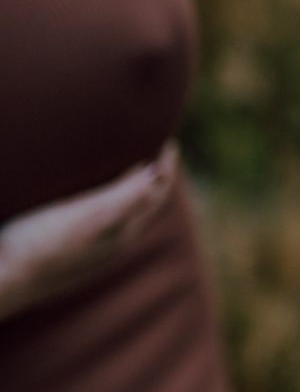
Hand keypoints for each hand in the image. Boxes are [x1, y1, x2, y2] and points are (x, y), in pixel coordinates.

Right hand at [0, 143, 178, 321]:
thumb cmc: (40, 247)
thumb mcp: (86, 218)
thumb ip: (123, 199)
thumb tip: (156, 174)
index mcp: (122, 233)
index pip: (156, 195)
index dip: (166, 168)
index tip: (168, 142)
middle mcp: (111, 243)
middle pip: (143, 204)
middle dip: (152, 177)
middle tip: (151, 147)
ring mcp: (88, 248)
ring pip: (121, 213)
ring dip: (128, 188)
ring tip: (125, 165)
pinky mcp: (65, 249)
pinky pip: (98, 220)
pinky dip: (104, 200)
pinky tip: (87, 194)